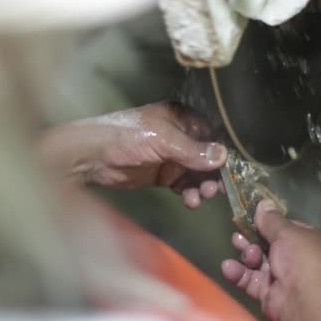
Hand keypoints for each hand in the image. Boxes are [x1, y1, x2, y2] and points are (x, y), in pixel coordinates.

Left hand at [38, 101, 226, 207]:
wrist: (91, 157)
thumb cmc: (126, 138)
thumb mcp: (162, 141)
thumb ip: (192, 151)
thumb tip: (223, 156)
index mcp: (181, 118)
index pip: (210, 135)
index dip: (220, 153)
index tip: (229, 172)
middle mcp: (179, 136)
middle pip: (205, 157)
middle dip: (211, 174)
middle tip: (213, 190)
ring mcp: (170, 156)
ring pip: (195, 173)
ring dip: (201, 186)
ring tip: (198, 198)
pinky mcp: (161, 175)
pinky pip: (183, 184)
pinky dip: (188, 193)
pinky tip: (189, 201)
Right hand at [221, 200, 320, 320]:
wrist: (302, 301)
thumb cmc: (302, 260)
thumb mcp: (287, 232)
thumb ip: (271, 219)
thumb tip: (263, 203)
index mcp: (311, 242)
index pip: (287, 228)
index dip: (269, 223)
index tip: (251, 216)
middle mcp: (299, 259)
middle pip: (269, 244)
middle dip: (252, 238)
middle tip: (239, 233)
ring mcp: (283, 277)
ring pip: (258, 261)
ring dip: (247, 254)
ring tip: (242, 249)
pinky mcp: (269, 293)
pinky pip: (251, 280)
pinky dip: (239, 273)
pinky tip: (229, 267)